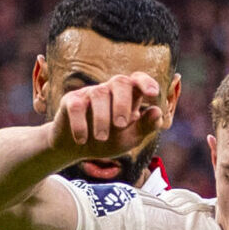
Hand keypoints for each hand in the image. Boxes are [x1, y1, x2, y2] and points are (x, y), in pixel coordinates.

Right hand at [51, 73, 167, 163]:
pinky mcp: (71, 100)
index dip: (146, 82)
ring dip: (102, 119)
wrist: (76, 150)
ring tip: (102, 139)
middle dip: (122, 103)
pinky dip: (80, 125)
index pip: (138, 80)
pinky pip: (76, 106)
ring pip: (98, 94)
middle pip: (120, 82)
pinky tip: (82, 140)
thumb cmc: (108, 140)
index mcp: (128, 96)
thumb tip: (157, 112)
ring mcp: (90, 93)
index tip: (152, 94)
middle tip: (120, 125)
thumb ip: (145, 126)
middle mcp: (110, 90)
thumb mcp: (130, 138)